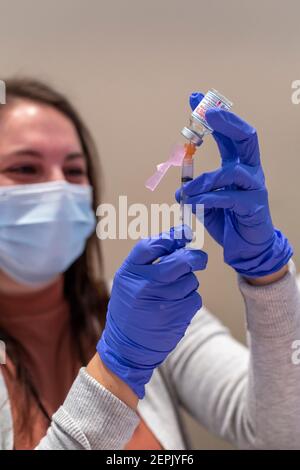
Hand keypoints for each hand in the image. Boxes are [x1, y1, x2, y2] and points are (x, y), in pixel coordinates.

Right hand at [97, 227, 206, 398]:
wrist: (127, 347)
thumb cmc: (129, 308)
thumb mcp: (127, 281)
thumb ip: (147, 262)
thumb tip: (179, 241)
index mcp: (130, 272)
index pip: (152, 245)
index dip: (172, 236)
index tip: (185, 233)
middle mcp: (145, 285)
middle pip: (180, 260)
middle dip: (194, 257)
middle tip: (199, 258)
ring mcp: (162, 301)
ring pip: (190, 280)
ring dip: (188, 282)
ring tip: (173, 292)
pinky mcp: (177, 316)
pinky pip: (194, 298)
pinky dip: (189, 299)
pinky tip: (176, 306)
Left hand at [176, 93, 292, 277]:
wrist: (246, 248)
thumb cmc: (228, 221)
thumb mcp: (206, 203)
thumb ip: (195, 193)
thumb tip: (179, 190)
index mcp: (238, 165)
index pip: (228, 134)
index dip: (213, 116)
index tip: (194, 98)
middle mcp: (250, 172)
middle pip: (246, 138)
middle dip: (227, 122)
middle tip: (207, 113)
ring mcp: (254, 188)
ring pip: (233, 172)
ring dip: (205, 179)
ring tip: (186, 191)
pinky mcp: (253, 207)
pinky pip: (230, 198)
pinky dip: (208, 199)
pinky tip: (193, 203)